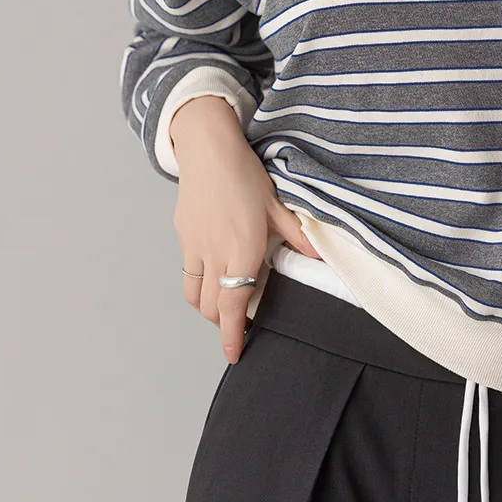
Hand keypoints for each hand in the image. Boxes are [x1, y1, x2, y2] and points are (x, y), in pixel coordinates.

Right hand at [170, 96, 322, 363]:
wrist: (208, 148)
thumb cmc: (244, 173)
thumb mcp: (278, 204)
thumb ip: (297, 234)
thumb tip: (317, 257)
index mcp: (242, 250)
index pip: (234, 305)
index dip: (232, 335)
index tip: (235, 353)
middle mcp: (215, 254)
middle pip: (211, 307)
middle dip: (222, 324)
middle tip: (240, 325)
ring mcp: (195, 247)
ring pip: (195, 294)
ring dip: (208, 308)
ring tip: (225, 306)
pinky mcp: (184, 237)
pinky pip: (188, 274)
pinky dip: (198, 286)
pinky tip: (214, 276)